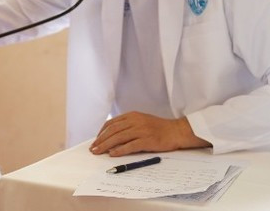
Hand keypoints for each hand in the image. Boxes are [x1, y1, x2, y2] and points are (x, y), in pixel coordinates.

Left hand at [89, 111, 210, 156]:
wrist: (176, 131)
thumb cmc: (159, 128)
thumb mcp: (142, 121)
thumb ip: (128, 125)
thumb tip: (112, 137)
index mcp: (132, 115)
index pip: (112, 123)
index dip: (101, 132)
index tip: (96, 140)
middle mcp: (135, 121)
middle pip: (113, 131)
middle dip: (101, 140)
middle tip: (93, 148)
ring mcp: (141, 130)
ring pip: (118, 138)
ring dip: (106, 146)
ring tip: (98, 152)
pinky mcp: (147, 140)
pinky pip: (130, 146)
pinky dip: (119, 150)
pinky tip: (112, 154)